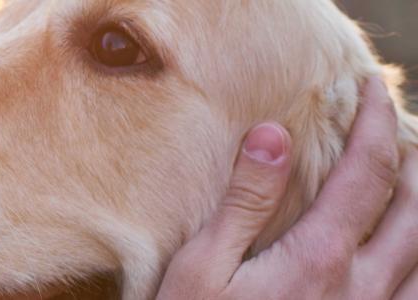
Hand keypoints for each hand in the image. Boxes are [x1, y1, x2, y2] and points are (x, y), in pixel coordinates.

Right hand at [157, 77, 417, 298]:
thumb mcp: (200, 269)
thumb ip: (245, 202)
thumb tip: (275, 133)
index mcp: (319, 259)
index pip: (368, 171)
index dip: (374, 121)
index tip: (367, 88)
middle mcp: (363, 288)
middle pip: (416, 205)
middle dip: (412, 154)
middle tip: (395, 124)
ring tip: (412, 182)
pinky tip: (409, 256)